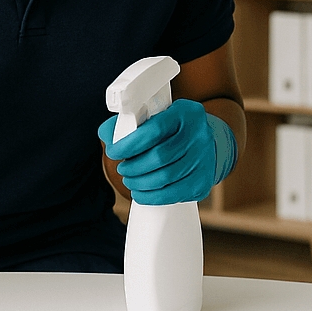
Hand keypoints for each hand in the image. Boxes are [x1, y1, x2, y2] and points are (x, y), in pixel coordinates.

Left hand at [100, 98, 236, 204]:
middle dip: (134, 166)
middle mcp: (200, 135)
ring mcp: (205, 160)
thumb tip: (106, 135)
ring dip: (140, 183)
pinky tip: (140, 193)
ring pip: (166, 178)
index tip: (114, 152)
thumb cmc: (170, 129)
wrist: (204, 142)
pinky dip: (152, 197)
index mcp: (185, 113)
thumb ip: (127, 122)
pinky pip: (175, 195)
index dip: (130, 144)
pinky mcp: (204, 182)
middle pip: (160, 157)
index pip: (155, 130)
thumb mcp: (155, 116)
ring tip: (129, 181)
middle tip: (122, 169)